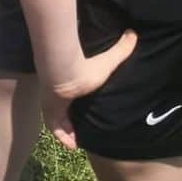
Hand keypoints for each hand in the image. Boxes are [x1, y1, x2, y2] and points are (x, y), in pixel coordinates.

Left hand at [42, 30, 137, 148]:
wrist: (61, 68)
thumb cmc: (82, 66)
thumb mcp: (105, 62)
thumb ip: (119, 50)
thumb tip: (132, 33)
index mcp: (67, 84)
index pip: (67, 96)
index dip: (73, 107)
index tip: (80, 117)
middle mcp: (55, 93)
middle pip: (58, 110)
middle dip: (67, 122)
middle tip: (78, 134)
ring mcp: (49, 101)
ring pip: (54, 120)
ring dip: (64, 132)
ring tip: (76, 143)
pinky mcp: (49, 110)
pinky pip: (53, 128)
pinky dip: (61, 138)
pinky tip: (72, 147)